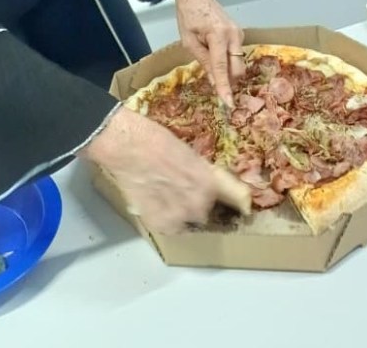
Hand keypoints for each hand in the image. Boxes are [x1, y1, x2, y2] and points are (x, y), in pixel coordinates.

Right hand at [80, 107, 251, 233]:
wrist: (126, 145)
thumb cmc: (155, 139)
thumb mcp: (189, 153)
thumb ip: (201, 174)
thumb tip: (208, 185)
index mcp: (210, 182)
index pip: (238, 199)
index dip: (237, 201)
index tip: (240, 205)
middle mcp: (200, 204)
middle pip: (205, 211)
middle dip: (196, 203)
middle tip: (179, 190)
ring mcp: (180, 217)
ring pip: (187, 221)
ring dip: (180, 213)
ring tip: (163, 196)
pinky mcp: (160, 224)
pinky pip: (170, 228)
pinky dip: (163, 219)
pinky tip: (153, 202)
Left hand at [175, 0, 244, 107]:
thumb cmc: (188, 16)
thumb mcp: (189, 41)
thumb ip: (204, 61)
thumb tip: (215, 82)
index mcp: (218, 35)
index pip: (222, 67)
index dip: (225, 87)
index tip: (228, 103)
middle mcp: (234, 35)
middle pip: (237, 68)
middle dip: (228, 79)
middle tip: (214, 81)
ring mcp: (239, 33)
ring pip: (239, 62)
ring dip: (228, 70)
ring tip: (211, 61)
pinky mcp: (240, 33)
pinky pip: (237, 54)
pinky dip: (229, 60)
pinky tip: (216, 54)